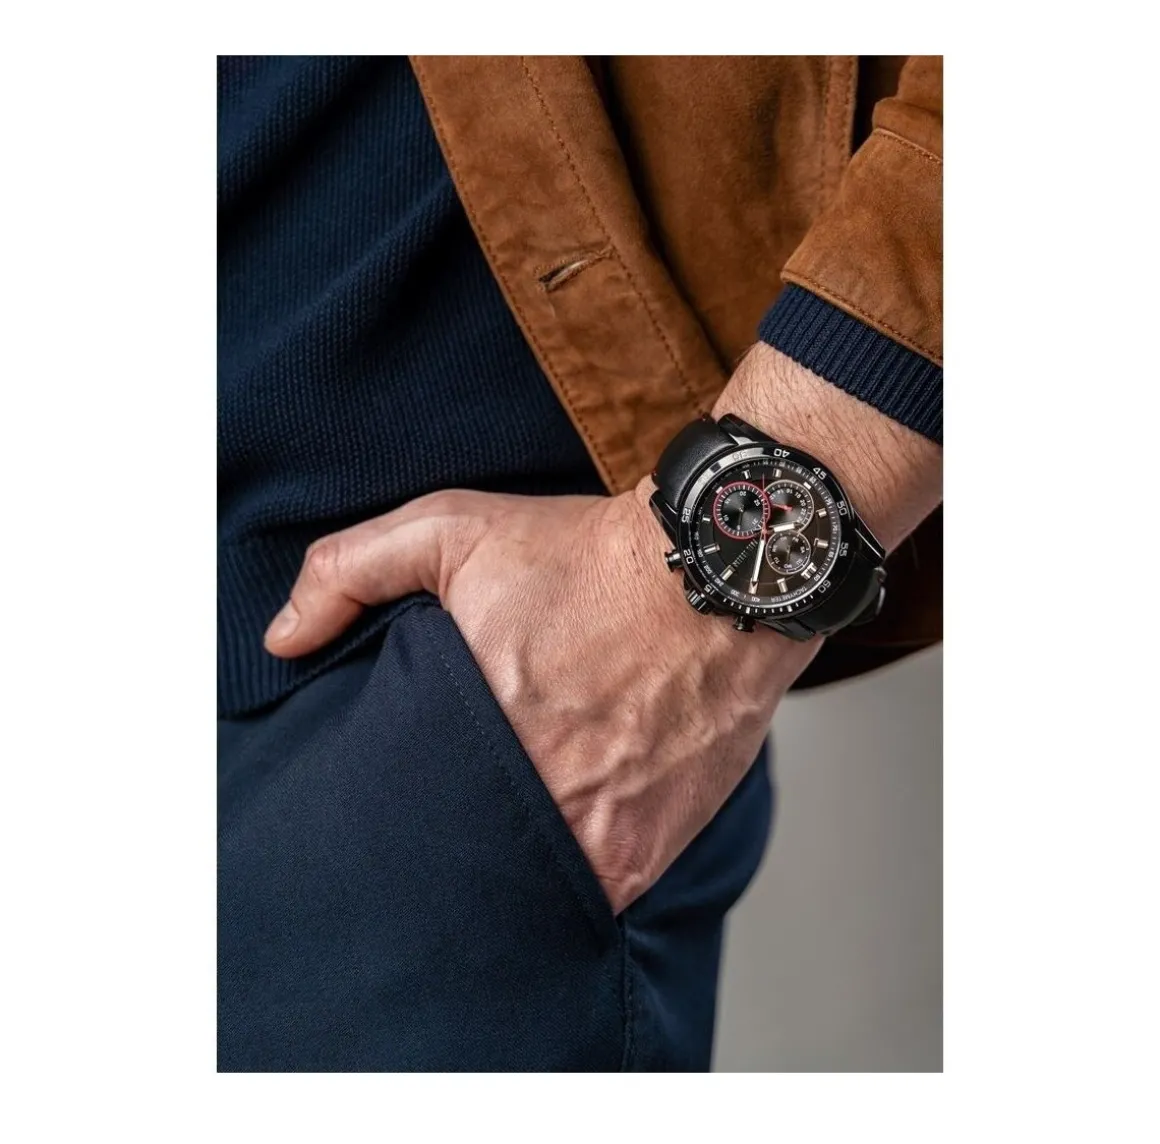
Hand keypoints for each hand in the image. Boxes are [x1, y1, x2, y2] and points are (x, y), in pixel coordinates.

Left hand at [264, 481, 818, 911]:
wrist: (717, 577)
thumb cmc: (587, 556)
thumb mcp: (451, 530)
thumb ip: (349, 572)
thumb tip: (283, 638)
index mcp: (474, 730)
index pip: (397, 817)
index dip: (390, 816)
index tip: (393, 806)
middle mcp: (538, 798)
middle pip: (461, 863)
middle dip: (447, 848)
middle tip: (449, 819)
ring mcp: (598, 834)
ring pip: (526, 891)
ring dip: (513, 868)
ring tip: (509, 828)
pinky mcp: (653, 852)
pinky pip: (594, 895)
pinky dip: (575, 876)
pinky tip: (569, 832)